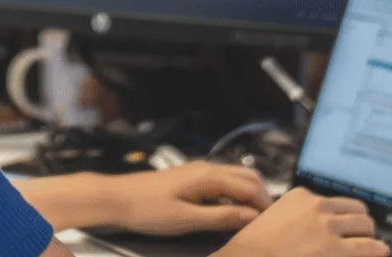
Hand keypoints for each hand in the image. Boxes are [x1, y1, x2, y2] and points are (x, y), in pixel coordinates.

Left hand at [102, 162, 272, 236]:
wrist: (117, 198)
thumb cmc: (146, 209)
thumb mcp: (186, 219)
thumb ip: (220, 218)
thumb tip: (249, 216)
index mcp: (207, 176)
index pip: (249, 188)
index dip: (265, 206)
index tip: (274, 223)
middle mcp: (206, 168)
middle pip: (247, 177)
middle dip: (262, 197)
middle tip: (268, 220)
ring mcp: (198, 172)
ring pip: (235, 178)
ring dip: (248, 195)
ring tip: (253, 218)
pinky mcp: (191, 179)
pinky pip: (222, 183)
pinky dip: (234, 195)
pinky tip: (231, 212)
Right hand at [215, 187, 389, 256]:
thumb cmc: (256, 251)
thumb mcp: (276, 221)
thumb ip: (299, 218)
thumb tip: (325, 226)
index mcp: (301, 196)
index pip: (339, 203)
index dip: (346, 219)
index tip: (348, 229)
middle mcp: (317, 208)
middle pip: (359, 211)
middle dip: (361, 228)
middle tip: (361, 242)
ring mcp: (328, 229)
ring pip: (367, 228)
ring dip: (370, 241)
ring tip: (370, 252)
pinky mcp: (337, 252)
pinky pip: (372, 249)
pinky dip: (377, 253)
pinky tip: (379, 254)